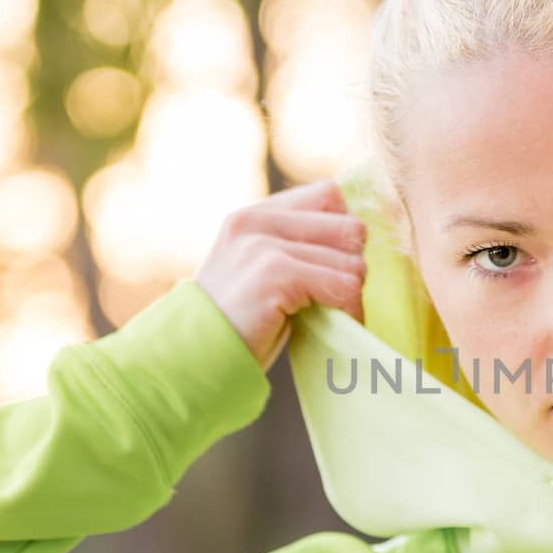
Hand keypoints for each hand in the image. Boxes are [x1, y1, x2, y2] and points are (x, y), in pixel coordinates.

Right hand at [193, 179, 366, 372]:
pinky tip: (337, 324)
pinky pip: (343, 286)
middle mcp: (258, 222)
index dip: (345, 232)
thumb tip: (356, 240)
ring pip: (352, 262)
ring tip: (333, 314)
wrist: (195, 357)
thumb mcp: (259, 270)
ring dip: (352, 295)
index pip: (330, 194)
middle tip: (337, 296)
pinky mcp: (275, 274)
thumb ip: (294, 246)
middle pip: (349, 227)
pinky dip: (350, 310)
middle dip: (353, 265)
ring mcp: (264, 246)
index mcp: (255, 215)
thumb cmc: (239, 323)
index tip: (336, 265)